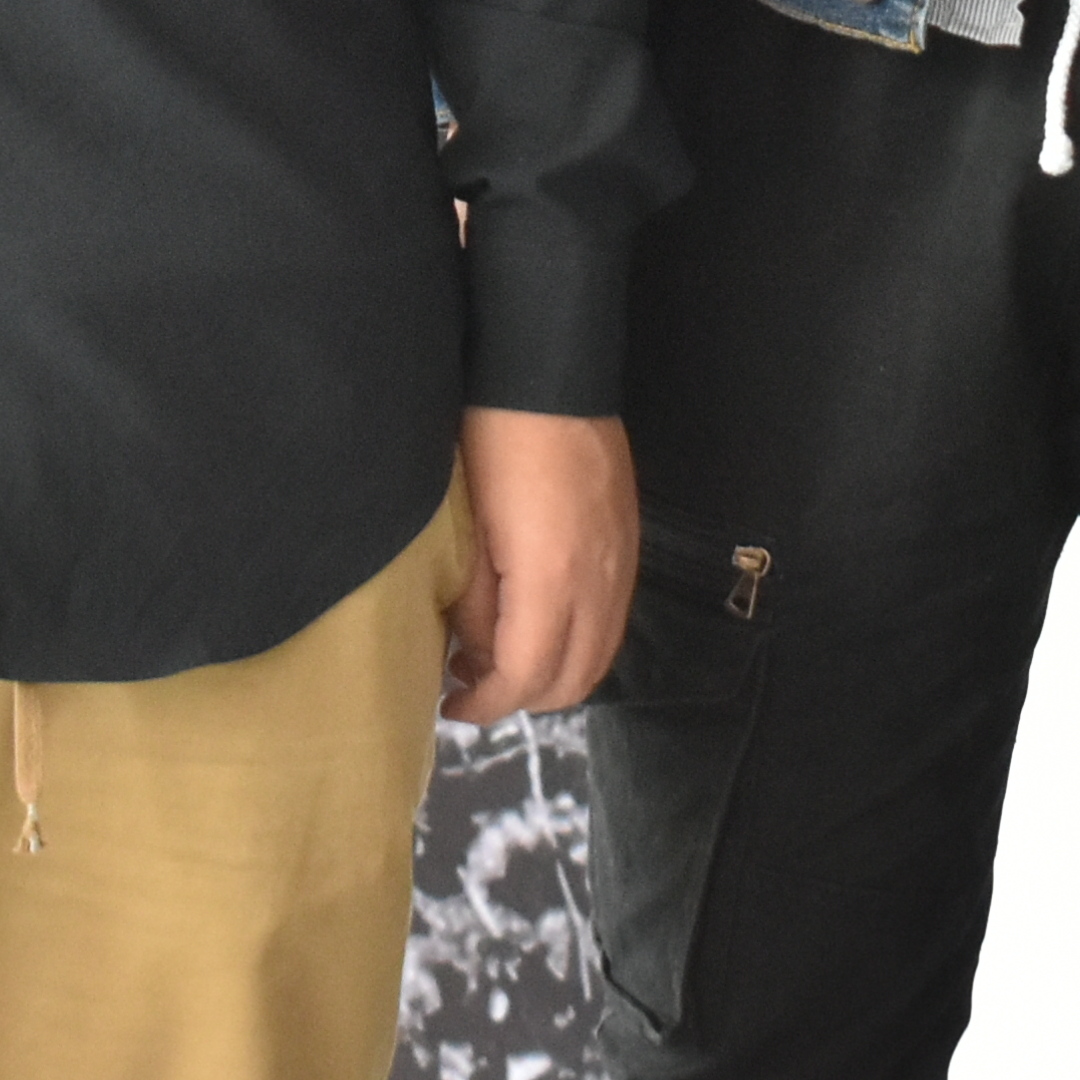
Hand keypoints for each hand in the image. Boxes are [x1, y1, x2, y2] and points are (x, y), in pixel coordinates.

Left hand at [442, 408, 638, 723]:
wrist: (547, 373)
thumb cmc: (491, 441)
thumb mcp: (466, 526)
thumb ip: (475, 602)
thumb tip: (478, 653)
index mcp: (553, 580)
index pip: (526, 678)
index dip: (486, 706)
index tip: (450, 705)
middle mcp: (601, 583)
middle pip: (572, 681)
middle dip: (520, 699)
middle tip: (470, 684)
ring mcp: (623, 563)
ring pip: (600, 657)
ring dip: (553, 675)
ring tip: (501, 658)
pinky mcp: (629, 543)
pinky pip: (612, 622)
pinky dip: (579, 643)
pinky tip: (540, 622)